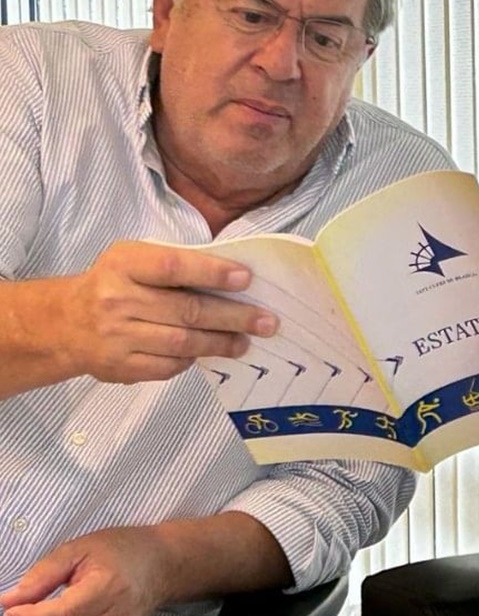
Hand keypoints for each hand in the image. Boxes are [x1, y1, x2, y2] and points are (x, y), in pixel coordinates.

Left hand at [0, 526, 172, 615]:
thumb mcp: (81, 548)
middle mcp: (114, 615)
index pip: (61, 613)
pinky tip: (65, 613)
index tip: (11, 610)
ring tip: (46, 609)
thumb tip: (8, 600)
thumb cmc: (124, 548)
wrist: (165, 562)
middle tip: (25, 610)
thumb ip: (44, 574)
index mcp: (105, 587)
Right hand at [50, 240, 276, 383]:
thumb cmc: (114, 284)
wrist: (63, 323)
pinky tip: (209, 352)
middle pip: (186, 310)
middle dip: (233, 317)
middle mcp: (116, 299)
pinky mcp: (119, 367)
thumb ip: (175, 264)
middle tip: (266, 322)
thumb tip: (233, 277)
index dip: (212, 272)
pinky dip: (192, 359)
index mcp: (123, 264)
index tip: (246, 279)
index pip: (172, 266)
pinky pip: (167, 366)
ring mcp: (116, 337)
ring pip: (182, 342)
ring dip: (221, 343)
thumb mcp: (134, 260)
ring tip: (246, 342)